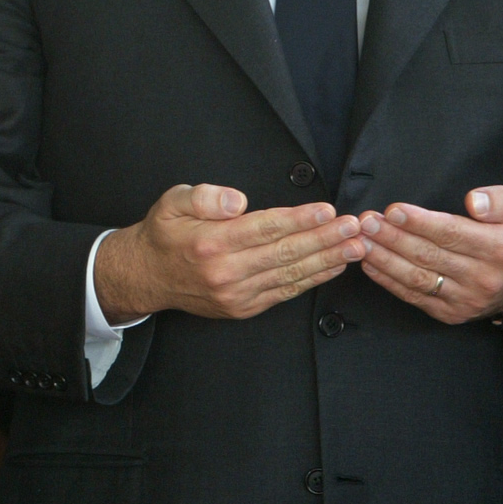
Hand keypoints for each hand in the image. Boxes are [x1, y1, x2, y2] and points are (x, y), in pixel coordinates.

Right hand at [92, 183, 365, 324]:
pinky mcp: (243, 307)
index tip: (327, 210)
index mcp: (210, 242)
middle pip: (285, 252)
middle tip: (355, 227)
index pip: (264, 228)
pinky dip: (312, 279)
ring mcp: (236, 293)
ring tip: (356, 247)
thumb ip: (203, 196)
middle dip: (324, 239)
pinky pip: (284, 292)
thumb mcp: (171, 201)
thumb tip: (236, 201)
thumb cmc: (164, 234)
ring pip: (290, 274)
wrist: (146, 276)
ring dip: (327, 260)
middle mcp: (225, 271)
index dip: (299, 219)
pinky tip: (332, 267)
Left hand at [358, 186, 502, 324]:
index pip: (451, 234)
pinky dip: (388, 281)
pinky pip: (415, 297)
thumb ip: (501, 200)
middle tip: (365, 222)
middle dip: (392, 237)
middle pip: (428, 255)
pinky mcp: (452, 313)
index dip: (419, 223)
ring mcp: (467, 299)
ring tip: (360, 240)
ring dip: (384, 259)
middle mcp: (483, 278)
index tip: (392, 210)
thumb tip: (473, 202)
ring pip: (417, 278)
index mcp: (500, 249)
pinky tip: (370, 264)